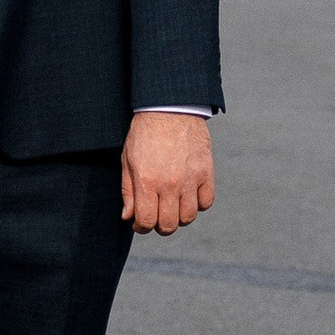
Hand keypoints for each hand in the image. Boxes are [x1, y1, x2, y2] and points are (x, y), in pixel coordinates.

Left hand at [121, 111, 214, 236]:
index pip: (147, 221)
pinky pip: (206, 202)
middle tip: (156, 215)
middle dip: (160, 225)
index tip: (141, 222)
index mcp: (147, 181)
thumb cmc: (145, 133)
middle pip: (169, 225)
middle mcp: (170, 184)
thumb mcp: (128, 159)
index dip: (142, 227)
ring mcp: (190, 179)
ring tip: (172, 205)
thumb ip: (128, 191)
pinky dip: (198, 204)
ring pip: (188, 217)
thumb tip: (128, 217)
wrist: (169, 108)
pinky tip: (188, 195)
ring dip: (179, 216)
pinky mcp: (206, 172)